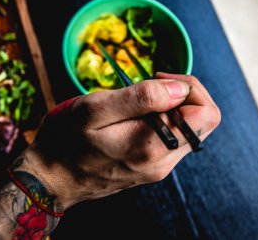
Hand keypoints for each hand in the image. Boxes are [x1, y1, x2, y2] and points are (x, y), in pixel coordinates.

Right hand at [18, 73, 220, 211]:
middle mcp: (163, 162)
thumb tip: (180, 89)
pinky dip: (163, 119)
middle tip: (152, 84)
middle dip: (184, 94)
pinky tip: (136, 115)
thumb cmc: (65, 141)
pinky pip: (173, 138)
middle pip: (203, 121)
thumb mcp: (95, 109)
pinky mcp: (152, 166)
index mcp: (153, 146)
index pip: (206, 113)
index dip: (190, 86)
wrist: (51, 179)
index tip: (159, 78)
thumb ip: (141, 98)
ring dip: (172, 107)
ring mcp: (159, 167)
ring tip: (138, 101)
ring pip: (189, 129)